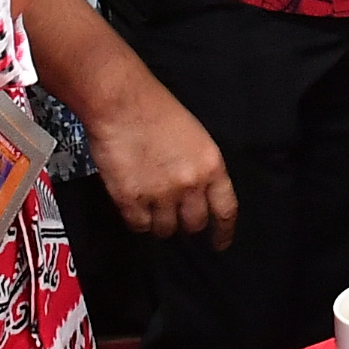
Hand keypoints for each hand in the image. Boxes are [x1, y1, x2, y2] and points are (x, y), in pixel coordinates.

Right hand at [74, 68, 237, 247]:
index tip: (220, 244)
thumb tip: (198, 195)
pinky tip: (135, 207)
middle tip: (175, 215)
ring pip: (165, 229)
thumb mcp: (196, 139)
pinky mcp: (130, 199)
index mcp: (212, 166)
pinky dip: (137, 221)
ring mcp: (160, 194)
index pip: (226, 210)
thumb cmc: (159, 111)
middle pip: (194, 224)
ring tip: (151, 207)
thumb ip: (200, 169)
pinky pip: (139, 226)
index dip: (224, 232)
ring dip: (160, 223)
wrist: (122, 104)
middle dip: (186, 223)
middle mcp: (190, 185)